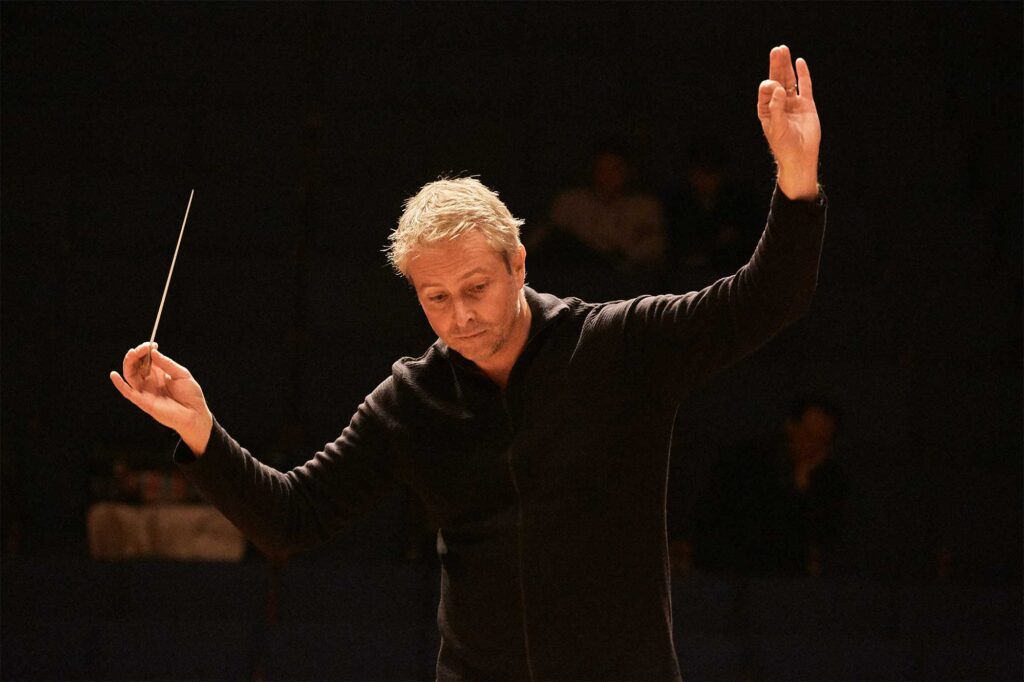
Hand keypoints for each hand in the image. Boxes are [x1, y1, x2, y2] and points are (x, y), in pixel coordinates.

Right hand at [110, 342, 212, 454]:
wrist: (195, 414)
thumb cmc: (191, 395)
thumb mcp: (182, 374)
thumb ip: (167, 364)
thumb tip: (154, 352)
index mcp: (159, 373)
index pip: (146, 359)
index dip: (146, 351)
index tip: (151, 344)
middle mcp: (150, 381)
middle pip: (136, 366)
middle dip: (136, 355)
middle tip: (141, 349)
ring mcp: (146, 391)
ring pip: (130, 376)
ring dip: (129, 363)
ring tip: (132, 354)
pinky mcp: (144, 402)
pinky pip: (128, 393)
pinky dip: (120, 384)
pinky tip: (114, 375)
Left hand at [757, 45, 820, 199]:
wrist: (800, 156)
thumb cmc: (784, 145)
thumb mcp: (777, 127)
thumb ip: (776, 108)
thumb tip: (778, 88)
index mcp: (767, 109)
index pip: (766, 91)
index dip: (769, 86)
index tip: (774, 87)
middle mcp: (779, 104)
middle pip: (778, 80)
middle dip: (776, 66)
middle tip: (777, 50)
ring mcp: (793, 103)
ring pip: (790, 80)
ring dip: (787, 66)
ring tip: (783, 50)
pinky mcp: (807, 105)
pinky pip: (805, 86)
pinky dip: (803, 74)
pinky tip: (799, 62)